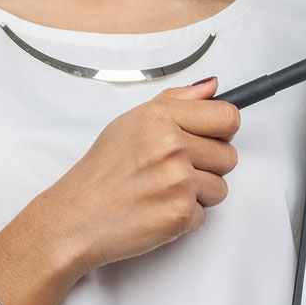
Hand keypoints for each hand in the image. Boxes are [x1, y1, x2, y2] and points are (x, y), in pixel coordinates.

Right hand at [46, 75, 239, 275]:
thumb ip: (177, 100)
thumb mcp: (132, 121)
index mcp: (161, 117)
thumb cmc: (101, 171)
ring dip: (198, 194)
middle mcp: (171, 146)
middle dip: (208, 166)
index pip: (228, 117)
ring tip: (163, 190)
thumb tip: (212, 87)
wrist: (75, 217)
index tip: (210, 138)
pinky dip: (184, 217)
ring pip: (221, 187)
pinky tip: (157, 209)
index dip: (221, 131)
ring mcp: (178, 181)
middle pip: (229, 155)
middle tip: (174, 170)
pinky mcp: (180, 213)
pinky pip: (205, 214)